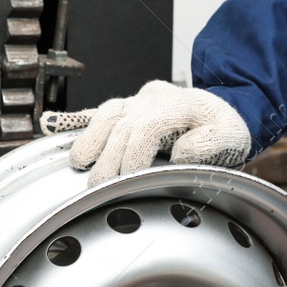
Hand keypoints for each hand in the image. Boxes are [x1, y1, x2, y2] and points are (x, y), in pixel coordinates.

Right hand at [41, 80, 250, 187]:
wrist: (226, 109)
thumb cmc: (227, 127)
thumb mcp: (232, 137)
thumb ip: (209, 143)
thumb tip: (179, 153)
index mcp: (177, 103)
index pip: (145, 128)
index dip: (132, 156)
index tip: (128, 182)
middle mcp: (153, 97)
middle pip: (120, 124)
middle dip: (107, 158)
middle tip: (97, 189)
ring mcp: (138, 101)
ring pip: (105, 114)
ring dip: (89, 140)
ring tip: (79, 165)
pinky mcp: (129, 107)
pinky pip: (99, 112)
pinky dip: (78, 122)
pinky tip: (54, 128)